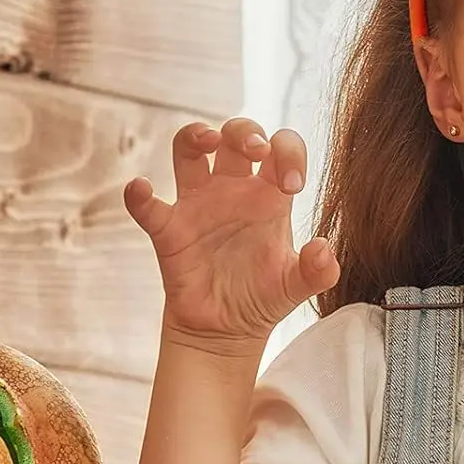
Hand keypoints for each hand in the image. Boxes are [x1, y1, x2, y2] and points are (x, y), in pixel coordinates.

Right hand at [123, 118, 339, 348]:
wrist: (228, 331)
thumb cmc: (263, 298)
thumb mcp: (297, 286)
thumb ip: (318, 270)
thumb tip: (324, 248)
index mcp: (268, 196)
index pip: (280, 149)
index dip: (289, 153)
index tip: (293, 185)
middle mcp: (233, 190)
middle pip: (235, 135)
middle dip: (246, 132)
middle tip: (258, 152)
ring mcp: (199, 205)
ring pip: (189, 149)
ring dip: (195, 136)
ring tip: (207, 141)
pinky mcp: (170, 230)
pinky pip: (148, 206)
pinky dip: (139, 196)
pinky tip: (141, 189)